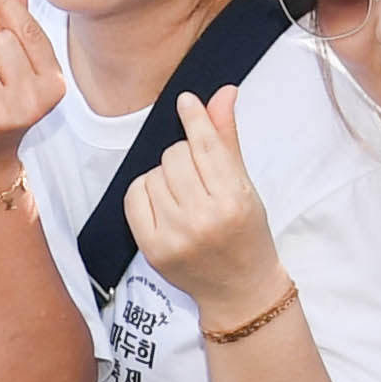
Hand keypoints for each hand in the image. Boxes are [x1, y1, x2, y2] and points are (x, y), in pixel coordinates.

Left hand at [128, 87, 286, 320]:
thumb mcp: (245, 186)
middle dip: (184, 158)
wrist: (239, 288)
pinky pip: (134, 197)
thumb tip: (223, 93)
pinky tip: (162, 203)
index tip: (185, 102)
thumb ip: (227, 140)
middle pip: (175, 156)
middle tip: (197, 177)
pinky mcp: (153, 249)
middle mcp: (203, 219)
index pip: (205, 147)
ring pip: (154, 174)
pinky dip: (145, 192)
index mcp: (233, 201)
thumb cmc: (246, 234)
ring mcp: (175, 236)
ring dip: (165, 176)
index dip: (195, 119)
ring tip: (183, 195)